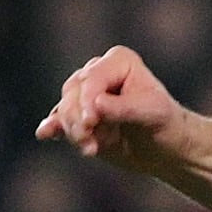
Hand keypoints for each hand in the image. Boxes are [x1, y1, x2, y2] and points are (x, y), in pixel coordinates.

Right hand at [37, 45, 189, 170]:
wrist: (165, 148)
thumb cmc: (165, 124)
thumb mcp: (152, 114)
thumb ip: (124, 108)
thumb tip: (95, 104)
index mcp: (118, 61)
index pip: (92, 79)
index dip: (87, 99)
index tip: (91, 122)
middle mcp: (98, 72)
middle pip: (72, 92)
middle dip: (78, 119)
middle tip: (90, 144)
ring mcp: (85, 94)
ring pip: (64, 108)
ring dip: (72, 130)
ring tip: (90, 149)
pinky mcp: (78, 116)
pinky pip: (59, 120)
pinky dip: (52, 127)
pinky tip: (46, 134)